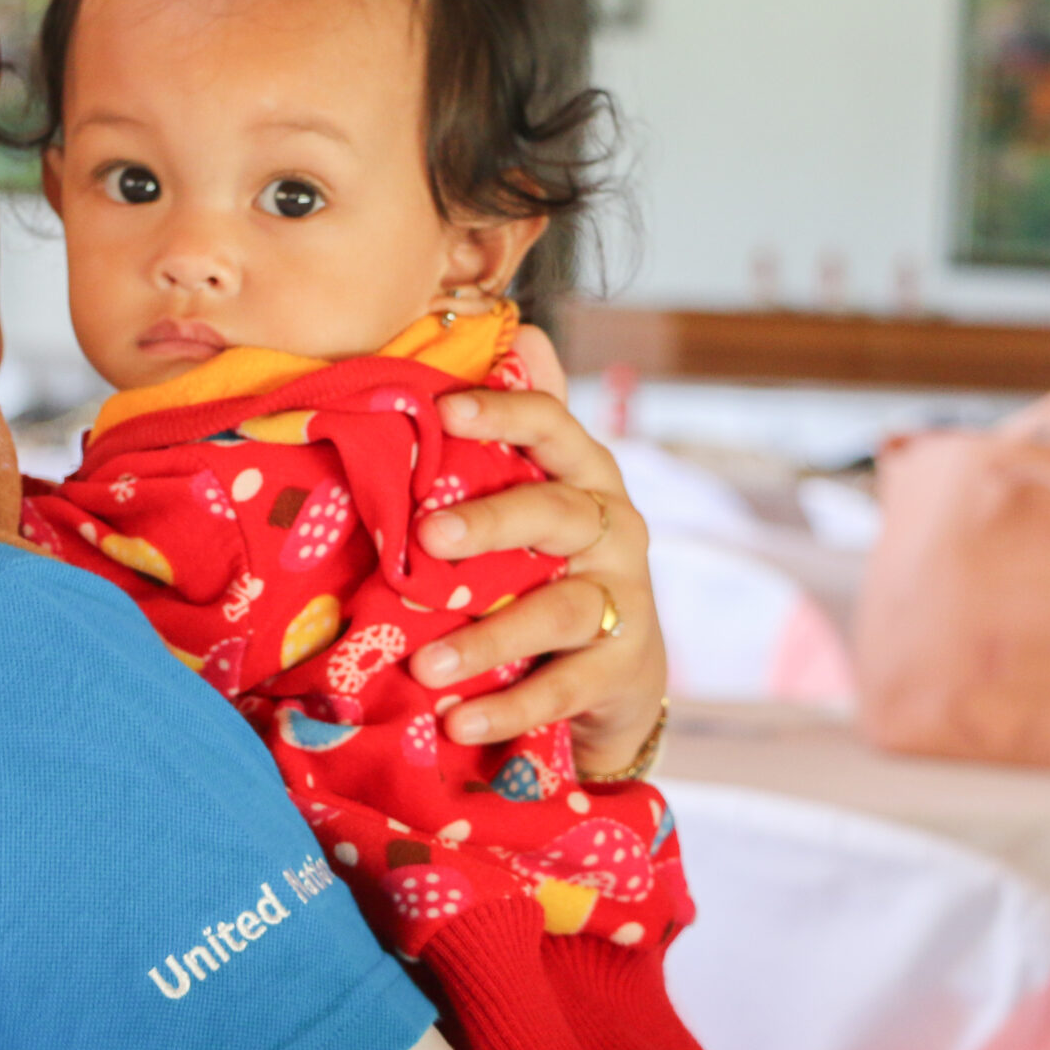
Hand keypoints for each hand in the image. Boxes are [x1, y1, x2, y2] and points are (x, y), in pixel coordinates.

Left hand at [406, 379, 664, 776]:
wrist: (617, 674)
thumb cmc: (550, 567)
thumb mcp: (533, 501)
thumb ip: (518, 431)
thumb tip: (522, 327)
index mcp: (584, 477)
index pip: (554, 426)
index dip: (503, 412)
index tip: (443, 411)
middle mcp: (614, 529)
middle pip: (558, 513)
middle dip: (492, 522)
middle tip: (426, 539)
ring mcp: (623, 599)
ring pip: (561, 609)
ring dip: (489, 636)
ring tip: (426, 663)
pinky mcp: (622, 668)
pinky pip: (565, 686)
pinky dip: (509, 706)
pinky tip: (458, 722)